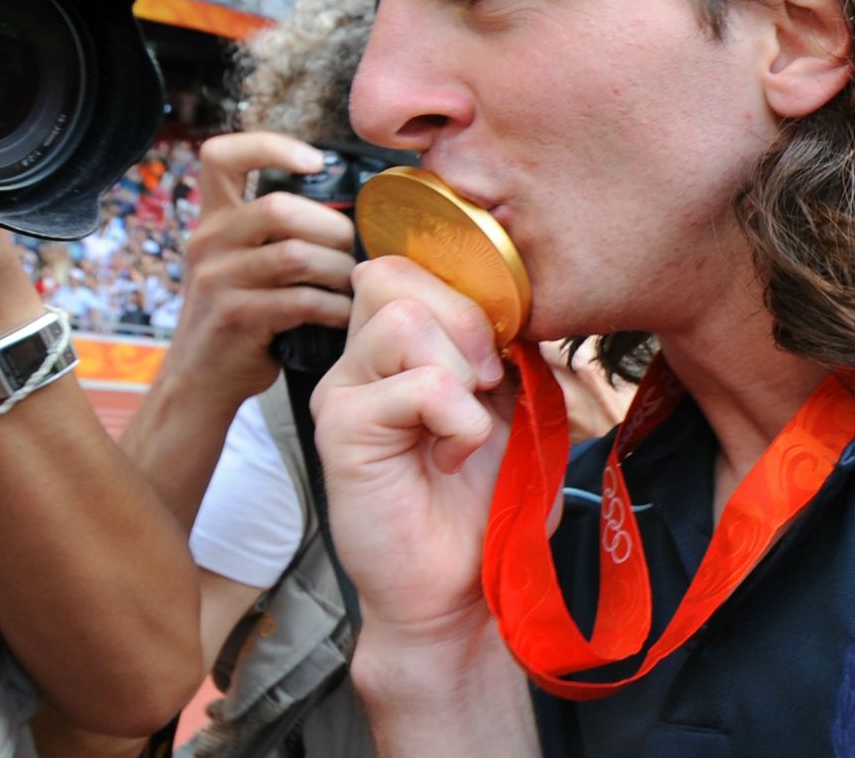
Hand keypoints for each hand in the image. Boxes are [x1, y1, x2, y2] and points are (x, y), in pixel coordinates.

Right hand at [155, 131, 356, 405]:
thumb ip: (274, 234)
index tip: (314, 162)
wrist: (198, 382)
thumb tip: (351, 214)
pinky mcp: (234, 318)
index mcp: (213, 219)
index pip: (221, 156)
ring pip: (296, 255)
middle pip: (278, 208)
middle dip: (332, 227)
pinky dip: (335, 307)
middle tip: (355, 250)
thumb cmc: (240, 318)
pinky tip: (346, 316)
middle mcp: (208, 241)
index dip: (269, 146)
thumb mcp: (240, 264)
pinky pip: (300, 301)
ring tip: (356, 285)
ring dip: (339, 271)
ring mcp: (216, 280)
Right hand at [312, 255, 510, 657]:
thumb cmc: (482, 506)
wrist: (459, 590)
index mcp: (396, 348)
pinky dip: (457, 419)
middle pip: (393, 274)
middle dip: (465, 319)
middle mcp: (359, 362)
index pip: (408, 264)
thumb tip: (511, 303)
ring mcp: (345, 394)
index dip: (464, 290)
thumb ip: (497, 349)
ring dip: (459, 370)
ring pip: (401, 318)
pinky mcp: (343, 433)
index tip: (500, 350)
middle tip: (489, 382)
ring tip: (467, 424)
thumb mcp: (509, 408)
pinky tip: (451, 458)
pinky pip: (413, 385)